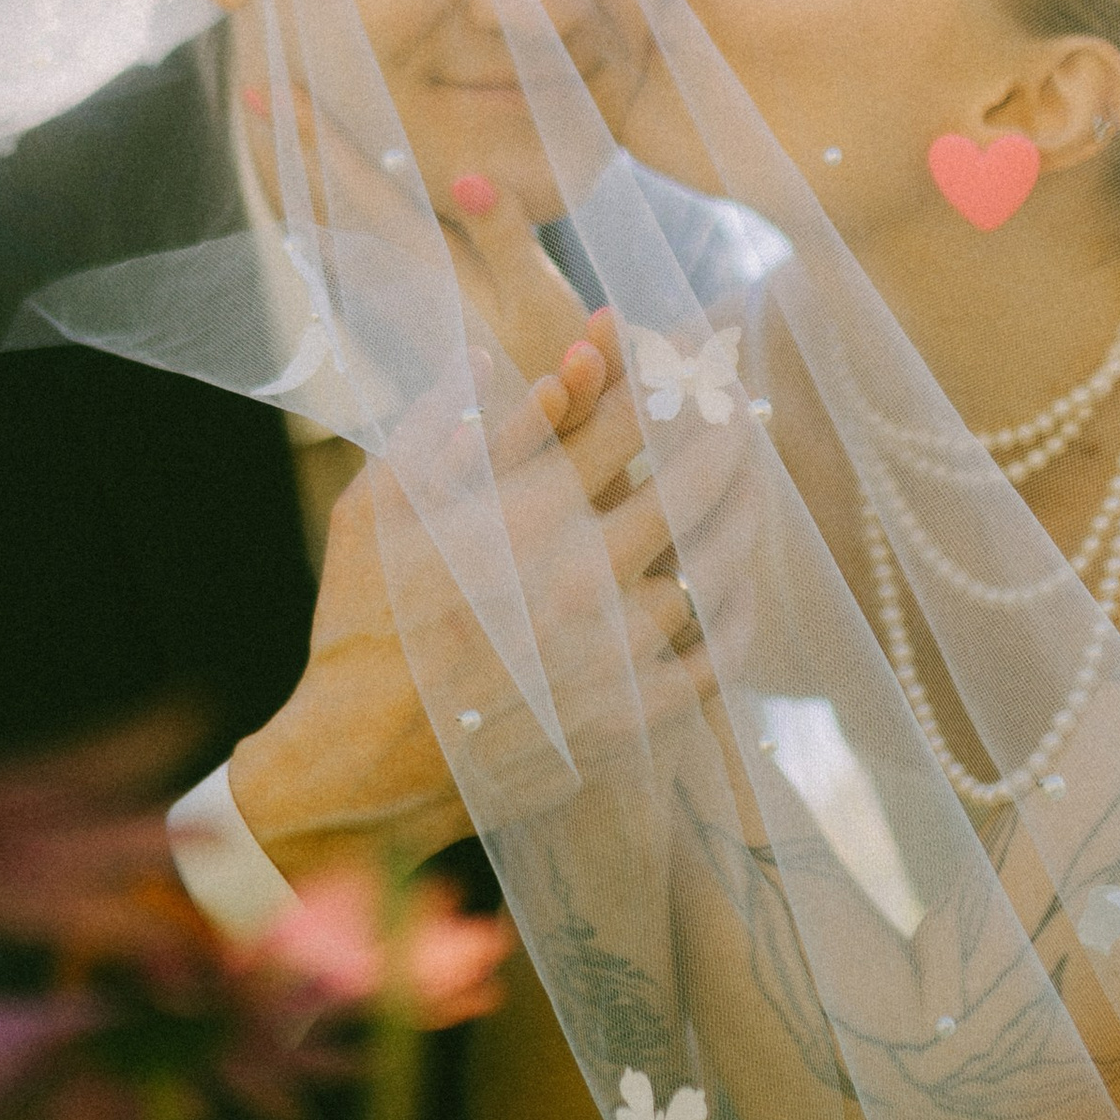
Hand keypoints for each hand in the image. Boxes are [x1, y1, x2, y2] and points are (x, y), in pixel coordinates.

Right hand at [230, 334, 737, 874]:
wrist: (366, 761)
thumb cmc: (364, 627)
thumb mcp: (376, 508)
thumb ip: (432, 426)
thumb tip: (480, 359)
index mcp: (524, 515)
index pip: (625, 424)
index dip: (663, 381)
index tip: (682, 363)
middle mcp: (581, 575)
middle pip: (692, 483)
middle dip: (725, 433)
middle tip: (741, 408)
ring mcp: (614, 648)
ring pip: (716, 564)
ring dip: (744, 513)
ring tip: (754, 483)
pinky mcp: (631, 713)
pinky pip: (715, 654)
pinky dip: (738, 610)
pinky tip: (740, 584)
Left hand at [239, 75, 600, 410]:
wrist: (539, 434)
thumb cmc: (551, 360)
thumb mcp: (539, 295)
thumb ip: (504, 234)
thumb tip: (466, 177)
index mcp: (429, 259)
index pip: (362, 183)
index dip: (320, 134)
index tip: (269, 90)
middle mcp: (405, 275)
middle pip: (337, 200)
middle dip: (301, 147)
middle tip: (252, 96)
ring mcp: (409, 298)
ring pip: (342, 230)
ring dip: (310, 185)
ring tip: (278, 148)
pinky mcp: (422, 316)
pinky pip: (362, 260)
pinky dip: (335, 231)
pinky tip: (321, 231)